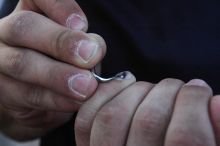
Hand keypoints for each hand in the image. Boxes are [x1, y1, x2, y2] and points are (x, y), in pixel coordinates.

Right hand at [0, 0, 105, 139]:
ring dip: (58, 76)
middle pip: (24, 28)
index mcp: (31, 13)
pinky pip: (27, 94)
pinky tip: (74, 101)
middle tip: (90, 56)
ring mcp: (2, 61)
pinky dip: (55, 99)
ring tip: (85, 86)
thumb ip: (84, 44)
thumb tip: (93, 50)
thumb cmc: (63, 62)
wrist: (39, 92)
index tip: (82, 25)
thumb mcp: (76, 47)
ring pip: (22, 63)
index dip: (60, 8)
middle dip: (61, 42)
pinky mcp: (3, 92)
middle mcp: (9, 32)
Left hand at [75, 77, 218, 145]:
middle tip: (180, 87)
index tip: (200, 89)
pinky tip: (125, 84)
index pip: (184, 138)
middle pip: (147, 121)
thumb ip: (216, 131)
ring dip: (139, 90)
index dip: (194, 104)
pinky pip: (88, 117)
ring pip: (114, 115)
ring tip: (155, 89)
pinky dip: (107, 92)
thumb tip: (218, 102)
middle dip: (168, 91)